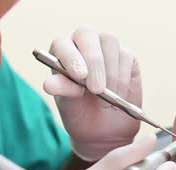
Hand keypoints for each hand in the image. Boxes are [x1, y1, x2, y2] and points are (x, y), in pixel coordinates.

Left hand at [45, 27, 141, 160]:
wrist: (105, 129)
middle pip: (87, 34)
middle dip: (93, 61)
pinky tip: (118, 96)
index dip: (70, 56)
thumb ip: (62, 91)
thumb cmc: (81, 113)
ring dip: (110, 73)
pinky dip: (123, 79)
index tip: (79, 76)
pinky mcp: (126, 56)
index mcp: (62, 53)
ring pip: (110, 43)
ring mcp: (106, 48)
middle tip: (97, 89)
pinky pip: (126, 57)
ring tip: (106, 98)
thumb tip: (48, 85)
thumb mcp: (69, 106)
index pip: (62, 43)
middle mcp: (82, 44)